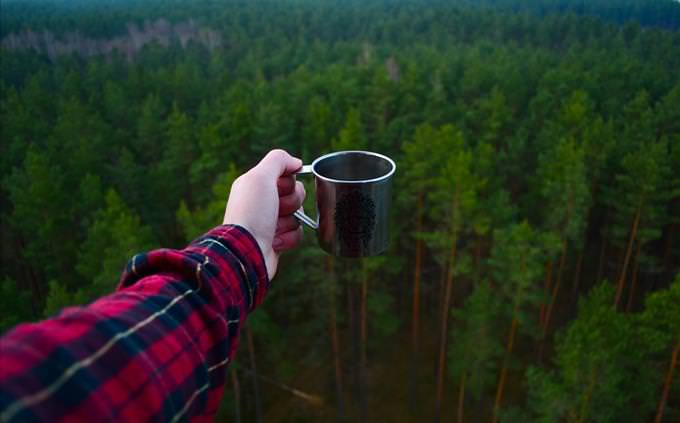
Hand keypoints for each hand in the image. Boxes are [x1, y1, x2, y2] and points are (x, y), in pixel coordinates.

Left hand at [223, 149, 304, 279]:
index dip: (288, 181)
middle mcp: (261, 202)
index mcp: (255, 184)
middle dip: (291, 201)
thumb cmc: (251, 213)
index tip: (278, 187)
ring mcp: (269, 222)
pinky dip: (289, 238)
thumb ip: (278, 160)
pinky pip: (297, 233)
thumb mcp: (260, 177)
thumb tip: (296, 162)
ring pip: (298, 214)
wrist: (247, 252)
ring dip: (289, 222)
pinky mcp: (277, 240)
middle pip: (295, 193)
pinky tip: (274, 242)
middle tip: (277, 208)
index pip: (286, 174)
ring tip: (273, 228)